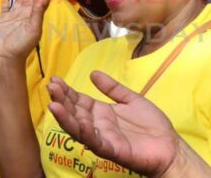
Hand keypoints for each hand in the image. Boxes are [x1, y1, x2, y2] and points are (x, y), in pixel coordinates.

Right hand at [0, 0, 54, 61]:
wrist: (4, 57)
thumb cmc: (20, 45)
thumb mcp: (32, 30)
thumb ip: (37, 13)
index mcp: (35, 16)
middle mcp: (26, 15)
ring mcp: (14, 17)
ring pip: (21, 0)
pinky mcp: (3, 19)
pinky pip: (6, 7)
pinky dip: (8, 1)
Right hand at [47, 71, 183, 177]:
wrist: (171, 147)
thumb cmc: (152, 126)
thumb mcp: (131, 100)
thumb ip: (112, 88)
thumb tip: (93, 73)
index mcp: (100, 112)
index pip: (77, 100)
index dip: (65, 90)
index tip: (54, 79)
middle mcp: (96, 124)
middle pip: (73, 111)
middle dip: (61, 100)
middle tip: (51, 86)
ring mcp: (102, 137)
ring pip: (78, 128)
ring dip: (65, 117)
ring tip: (54, 105)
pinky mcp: (112, 150)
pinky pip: (95, 142)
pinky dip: (85, 134)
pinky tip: (79, 123)